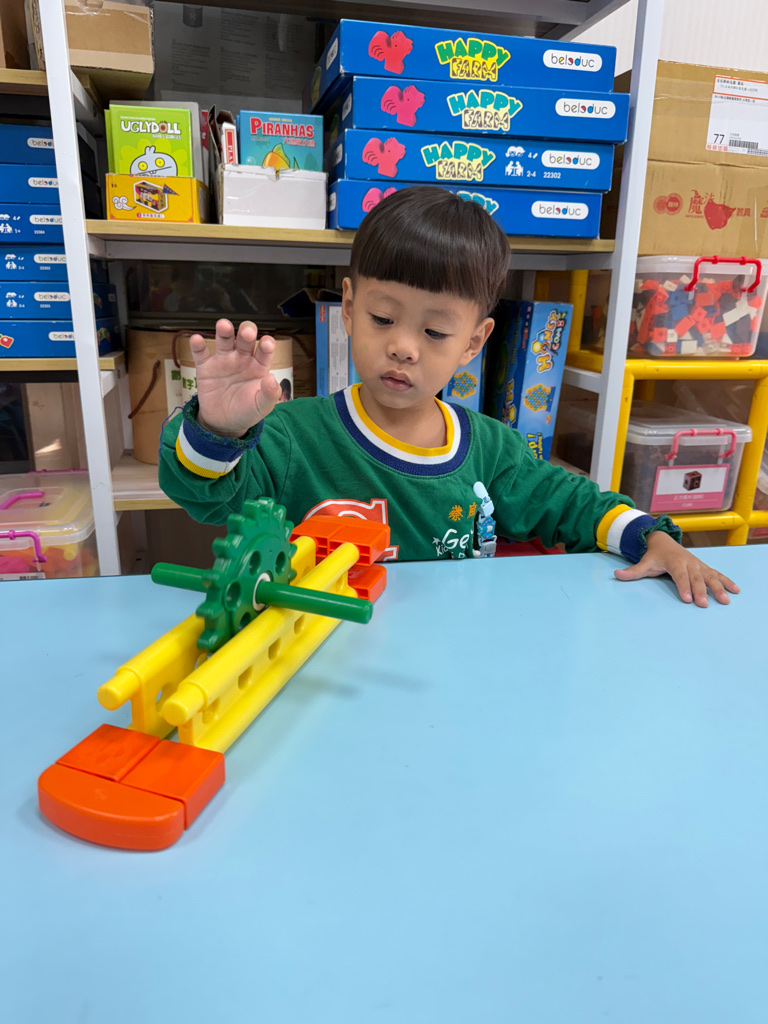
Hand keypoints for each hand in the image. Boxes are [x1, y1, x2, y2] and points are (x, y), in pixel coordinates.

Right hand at [189, 319, 280, 437]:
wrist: (224, 423)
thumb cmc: (247, 411)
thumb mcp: (262, 406)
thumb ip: (270, 393)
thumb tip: (272, 378)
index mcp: (258, 366)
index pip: (264, 351)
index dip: (266, 345)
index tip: (267, 343)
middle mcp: (242, 358)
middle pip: (244, 340)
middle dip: (246, 333)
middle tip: (246, 333)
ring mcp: (224, 360)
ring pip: (224, 340)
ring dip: (224, 331)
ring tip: (223, 325)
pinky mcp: (206, 366)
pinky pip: (201, 353)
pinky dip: (197, 345)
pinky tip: (196, 340)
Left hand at [613, 530, 739, 606]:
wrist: (664, 540)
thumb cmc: (654, 555)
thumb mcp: (644, 562)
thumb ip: (632, 571)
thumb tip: (616, 575)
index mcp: (674, 562)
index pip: (679, 576)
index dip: (683, 586)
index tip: (686, 599)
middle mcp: (689, 563)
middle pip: (696, 578)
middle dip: (701, 591)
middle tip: (703, 604)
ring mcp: (698, 565)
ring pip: (709, 576)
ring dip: (718, 588)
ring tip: (725, 600)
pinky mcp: (704, 567)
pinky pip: (717, 574)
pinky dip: (727, 581)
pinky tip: (736, 590)